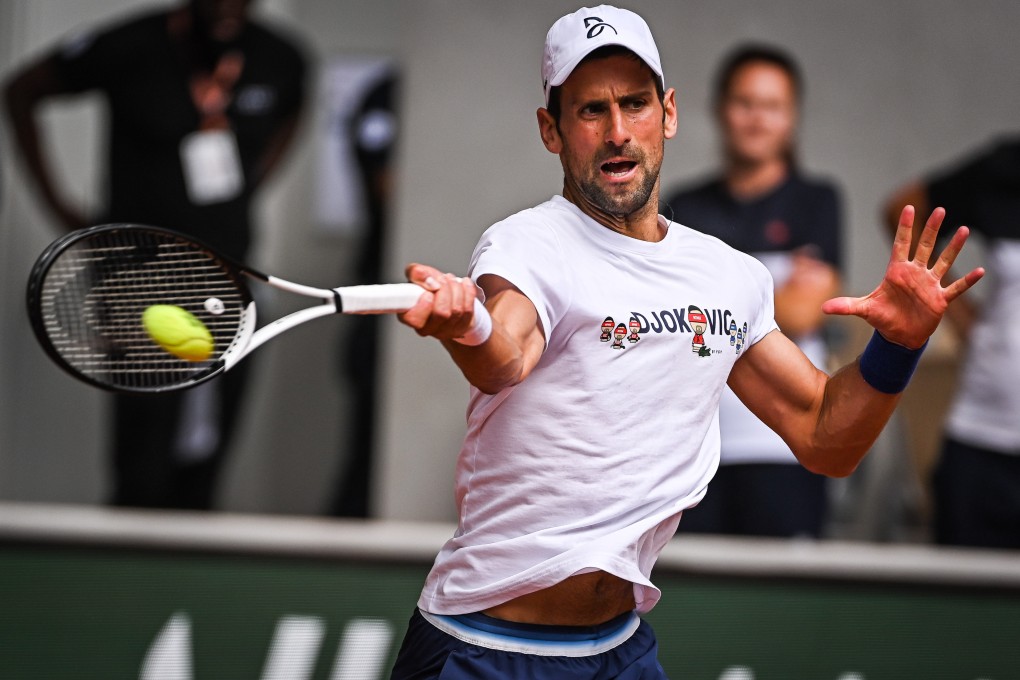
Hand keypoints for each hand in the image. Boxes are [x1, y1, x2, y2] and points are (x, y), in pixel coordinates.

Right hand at [398, 263, 480, 339]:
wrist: (446, 296)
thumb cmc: (428, 288)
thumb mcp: (418, 275)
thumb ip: (416, 273)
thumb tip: (428, 279)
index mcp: (410, 316)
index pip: (414, 319)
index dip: (423, 306)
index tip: (428, 293)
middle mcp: (426, 328)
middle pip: (441, 313)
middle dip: (445, 289)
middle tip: (442, 279)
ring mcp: (444, 331)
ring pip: (456, 310)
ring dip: (456, 289)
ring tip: (451, 280)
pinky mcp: (460, 329)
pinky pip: (468, 310)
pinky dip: (468, 293)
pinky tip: (464, 284)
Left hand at [821, 206, 983, 348]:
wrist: (899, 336)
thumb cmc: (882, 318)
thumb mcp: (864, 310)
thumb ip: (846, 306)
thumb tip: (824, 308)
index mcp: (896, 272)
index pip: (900, 245)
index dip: (904, 228)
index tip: (908, 208)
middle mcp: (915, 274)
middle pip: (925, 247)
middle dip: (931, 229)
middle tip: (939, 210)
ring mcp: (929, 285)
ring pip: (943, 262)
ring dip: (953, 248)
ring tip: (964, 229)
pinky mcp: (940, 299)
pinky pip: (956, 288)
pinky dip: (967, 281)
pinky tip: (979, 271)